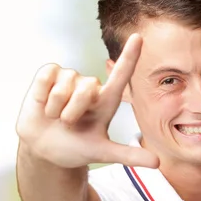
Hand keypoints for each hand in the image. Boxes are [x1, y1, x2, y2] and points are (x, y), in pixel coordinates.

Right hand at [16, 34, 158, 168]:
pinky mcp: (49, 74)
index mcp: (106, 102)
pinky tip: (44, 104)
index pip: (121, 76)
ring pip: (65, 84)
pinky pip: (48, 76)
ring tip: (55, 117)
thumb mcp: (102, 153)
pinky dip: (43, 95)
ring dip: (57, 107)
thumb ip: (129, 156)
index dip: (130, 57)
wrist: (43, 149)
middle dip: (73, 112)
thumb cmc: (74, 148)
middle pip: (86, 88)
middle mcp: (89, 87)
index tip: (138, 37)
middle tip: (68, 124)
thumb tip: (157, 163)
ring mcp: (69, 78)